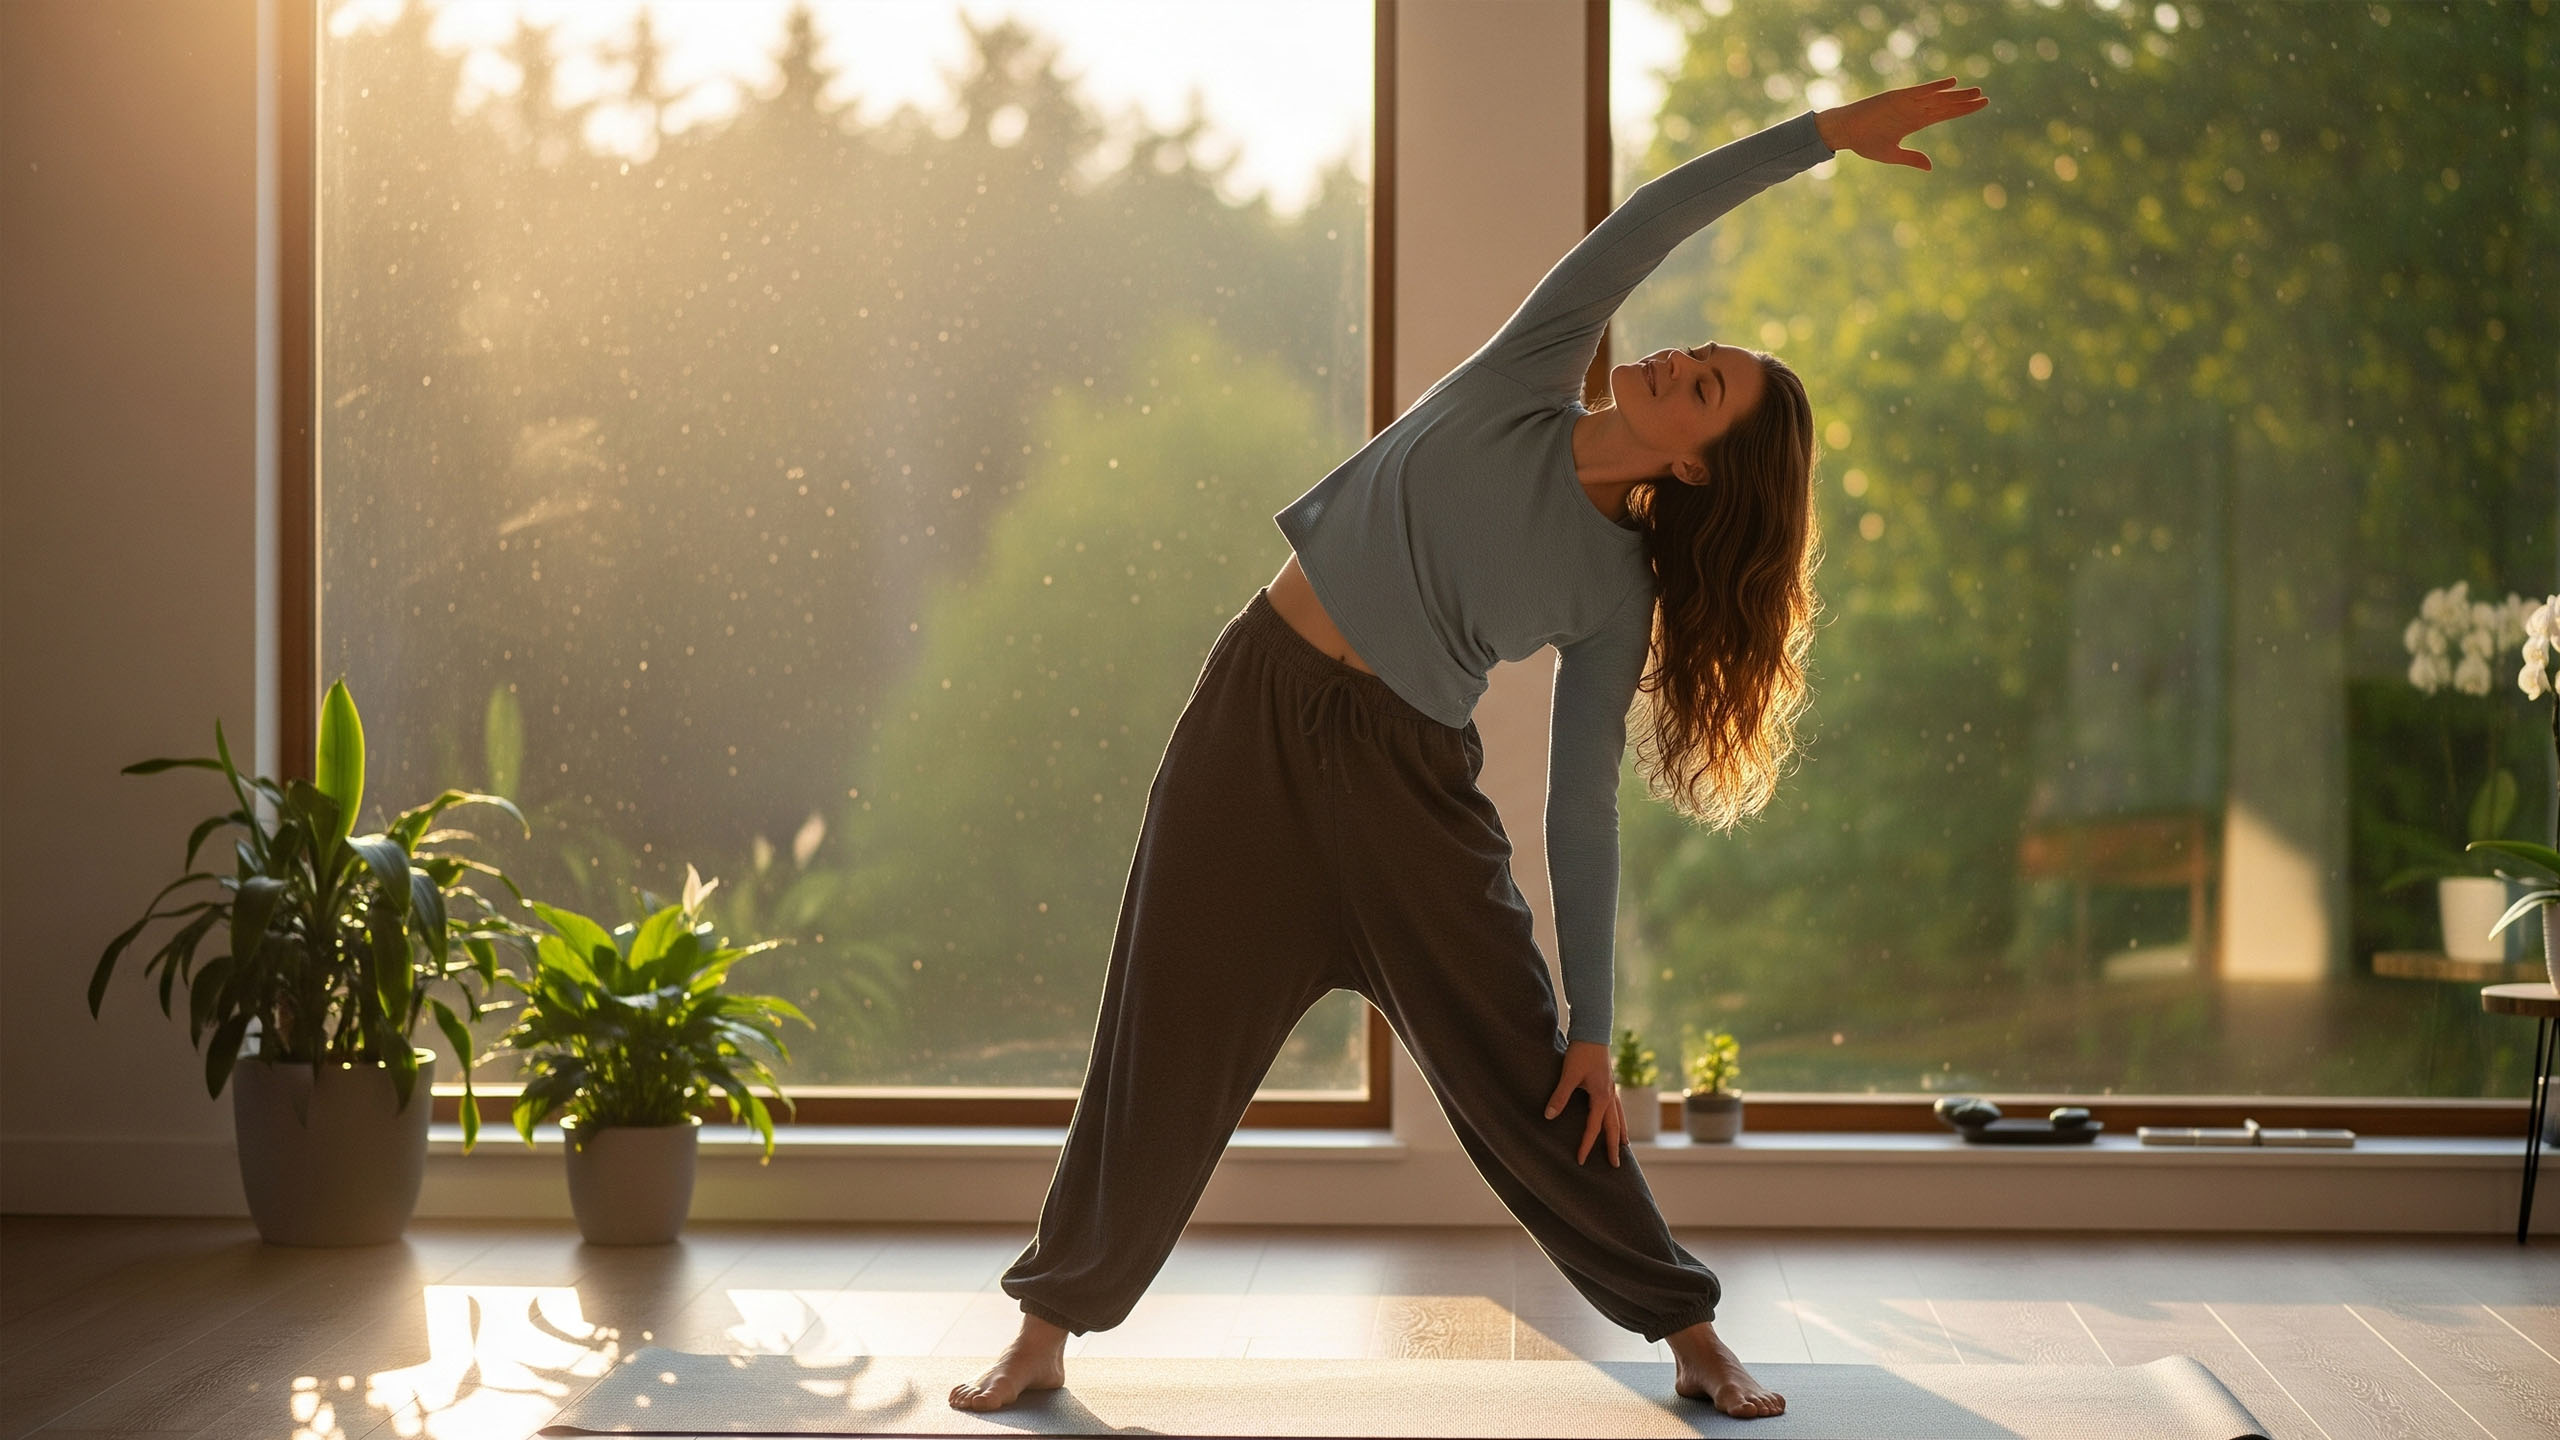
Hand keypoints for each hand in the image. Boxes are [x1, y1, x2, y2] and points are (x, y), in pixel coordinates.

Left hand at [1544, 1040, 1622, 1166]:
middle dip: (1613, 1147)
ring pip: (1619, 1117)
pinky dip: (1618, 1118)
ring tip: (1624, 1146)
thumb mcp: (1568, 1074)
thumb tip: (1549, 1116)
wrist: (1593, 1031)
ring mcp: (1612, 1090)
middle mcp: (1610, 1096)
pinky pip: (1617, 1107)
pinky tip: (1616, 1119)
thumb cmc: (1580, 1052)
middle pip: (1614, 1128)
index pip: (1594, 1128)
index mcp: (1602, 1097)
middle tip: (1616, 1166)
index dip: (1586, 1145)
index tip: (1580, 1160)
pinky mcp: (1609, 1083)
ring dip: (1620, 1133)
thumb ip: (1560, 1096)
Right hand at [1814, 76, 1989, 170]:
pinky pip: (1921, 90)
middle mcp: (1914, 110)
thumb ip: (1912, 158)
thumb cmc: (1864, 142)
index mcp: (1914, 123)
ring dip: (1956, 94)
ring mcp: (1907, 102)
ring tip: (1975, 91)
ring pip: (1937, 97)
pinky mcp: (1897, 97)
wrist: (1845, 130)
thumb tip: (1931, 167)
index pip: (1944, 114)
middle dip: (1964, 101)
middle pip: (1945, 105)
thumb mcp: (1891, 154)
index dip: (1962, 110)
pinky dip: (1936, 87)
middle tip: (1984, 97)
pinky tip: (1952, 83)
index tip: (1979, 106)